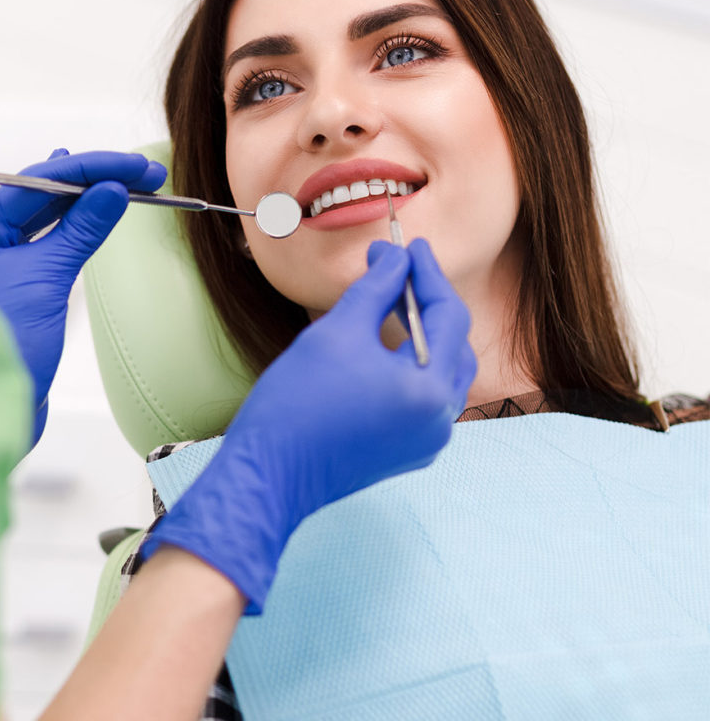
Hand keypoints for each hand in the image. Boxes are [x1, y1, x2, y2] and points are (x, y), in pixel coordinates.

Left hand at [0, 149, 165, 444]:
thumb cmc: (3, 347)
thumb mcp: (45, 280)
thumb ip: (80, 230)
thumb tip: (114, 190)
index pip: (36, 182)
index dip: (90, 169)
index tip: (134, 167)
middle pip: (43, 195)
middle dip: (96, 181)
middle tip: (146, 173)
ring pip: (48, 216)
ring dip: (90, 200)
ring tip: (132, 181)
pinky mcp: (17, 287)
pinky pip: (51, 243)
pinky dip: (78, 226)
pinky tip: (94, 205)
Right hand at [144, 239, 475, 611]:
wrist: (268, 474)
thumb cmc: (297, 404)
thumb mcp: (337, 332)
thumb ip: (376, 288)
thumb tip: (395, 258)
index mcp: (431, 390)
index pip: (447, 315)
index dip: (426, 273)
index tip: (406, 246)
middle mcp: (440, 420)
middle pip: (451, 344)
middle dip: (426, 301)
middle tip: (397, 268)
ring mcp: (425, 441)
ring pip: (439, 371)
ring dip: (419, 332)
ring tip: (391, 301)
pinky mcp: (405, 452)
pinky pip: (421, 397)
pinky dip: (409, 364)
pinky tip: (384, 344)